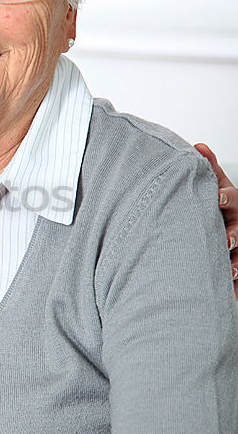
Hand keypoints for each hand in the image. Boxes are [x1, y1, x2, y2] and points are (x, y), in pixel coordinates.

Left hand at [195, 143, 237, 295]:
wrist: (232, 237)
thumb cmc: (223, 207)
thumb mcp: (219, 187)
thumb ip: (210, 168)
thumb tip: (199, 145)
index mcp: (233, 204)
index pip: (233, 199)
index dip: (226, 198)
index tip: (218, 198)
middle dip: (235, 234)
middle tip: (227, 239)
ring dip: (237, 263)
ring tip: (230, 270)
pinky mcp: (237, 266)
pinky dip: (235, 285)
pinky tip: (230, 288)